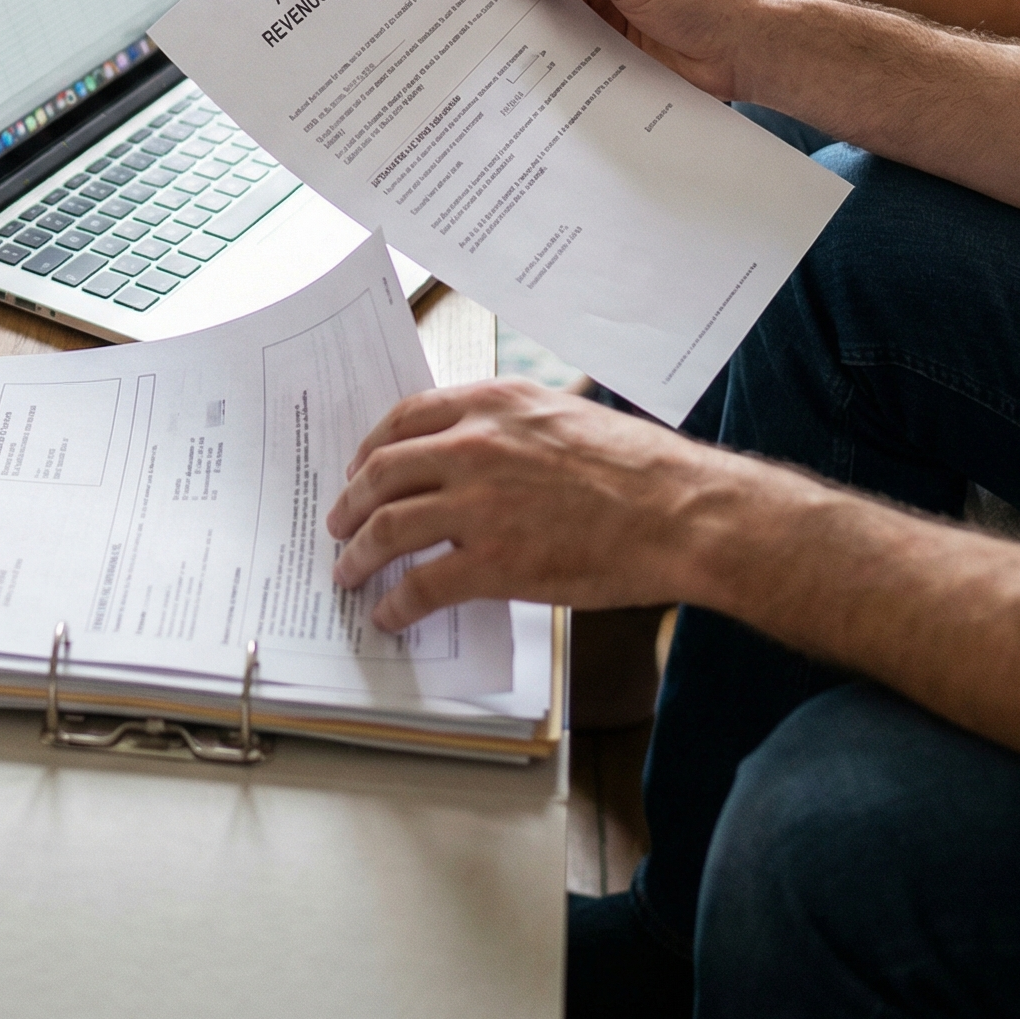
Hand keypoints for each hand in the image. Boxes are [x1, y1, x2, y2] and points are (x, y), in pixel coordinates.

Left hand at [325, 381, 710, 625]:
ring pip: (387, 526)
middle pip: (383, 471)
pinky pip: (421, 584)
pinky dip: (395, 601)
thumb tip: (476, 443)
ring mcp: (480, 505)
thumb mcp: (564, 413)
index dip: (371, 447)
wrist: (680, 513)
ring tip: (347, 570)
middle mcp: (475, 446)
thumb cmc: (637, 467)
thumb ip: (511, 423)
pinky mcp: (493, 562)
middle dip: (351, 501)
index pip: (405, 417)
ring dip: (357, 552)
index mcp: (492, 405)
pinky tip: (388, 613)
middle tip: (338, 523)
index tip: (359, 468)